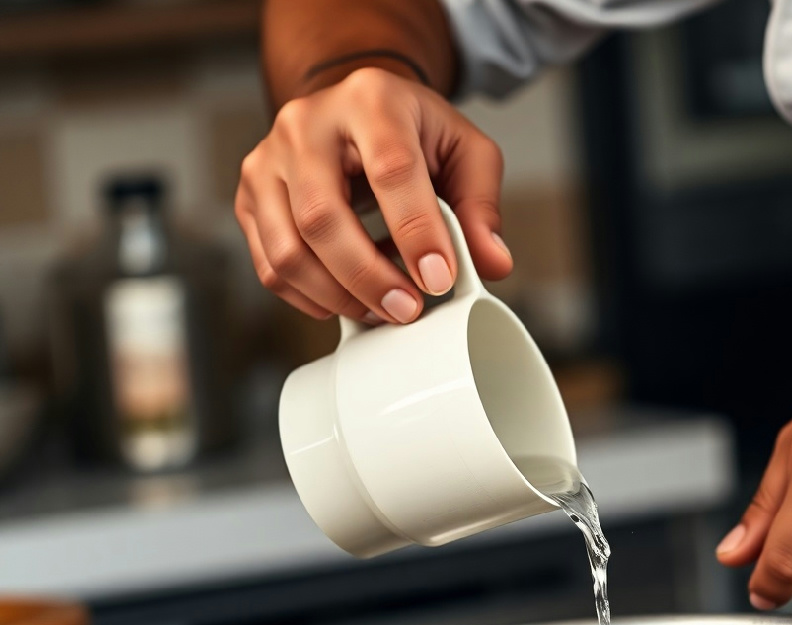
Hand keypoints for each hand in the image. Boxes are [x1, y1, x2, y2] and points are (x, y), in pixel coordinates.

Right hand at [235, 67, 512, 322]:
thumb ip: (481, 206)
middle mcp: (306, 124)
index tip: (438, 279)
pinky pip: (270, 265)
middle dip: (369, 277)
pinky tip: (346, 300)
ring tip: (381, 309)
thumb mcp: (464, 150)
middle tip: (407, 309)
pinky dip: (310, 297)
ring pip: (288, 249)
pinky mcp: (250, 197)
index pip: (390, 170)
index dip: (415, 232)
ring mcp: (268, 160)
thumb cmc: (411, 130)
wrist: (354, 109)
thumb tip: (491, 263)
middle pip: (322, 217)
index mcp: (370, 100)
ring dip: (338, 295)